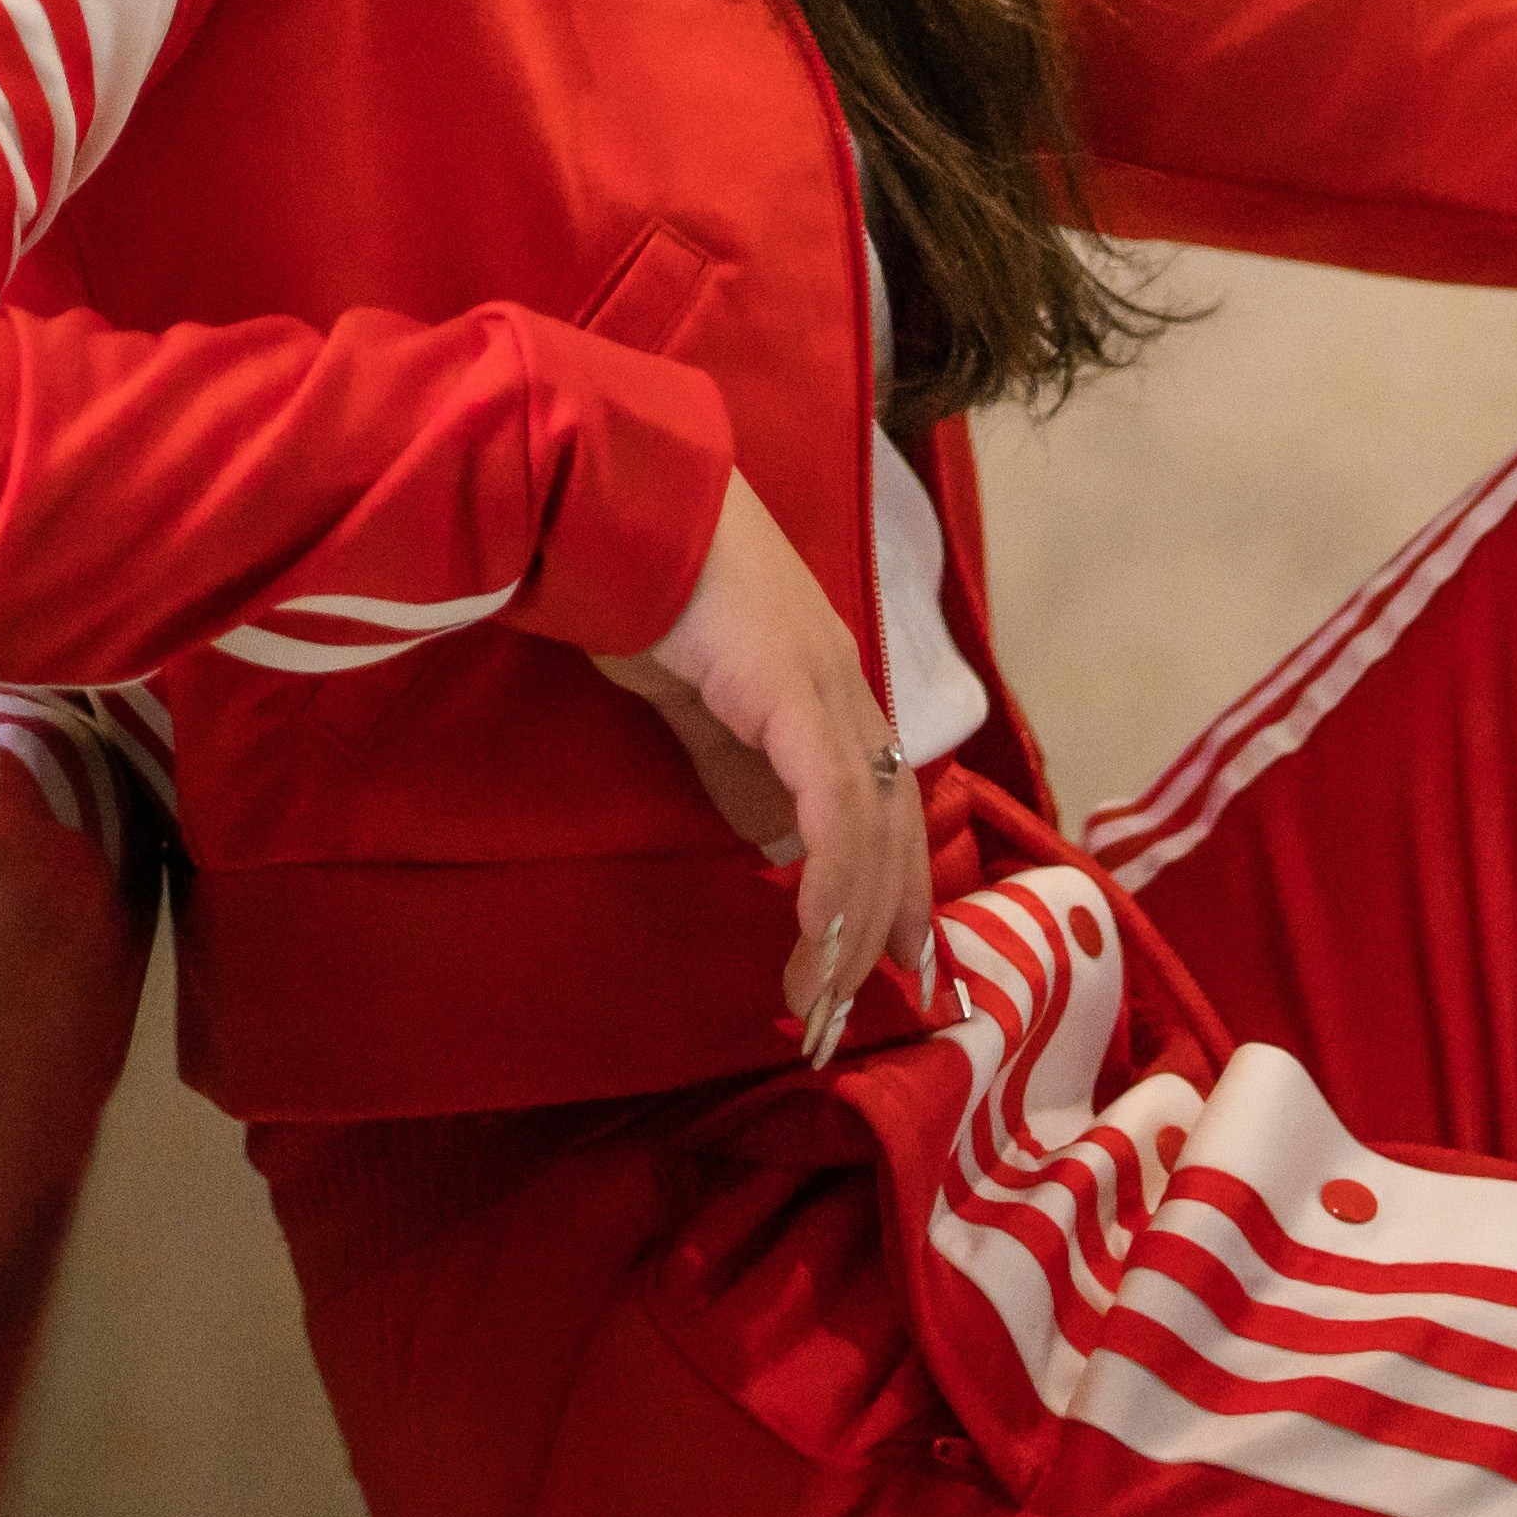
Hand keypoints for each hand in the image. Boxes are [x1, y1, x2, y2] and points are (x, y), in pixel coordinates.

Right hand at [594, 478, 928, 1062]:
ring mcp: (831, 690)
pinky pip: (834, 811)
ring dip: (848, 924)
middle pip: (894, 824)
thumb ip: (737, 761)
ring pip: (872, 829)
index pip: (885, 799)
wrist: (620, 511)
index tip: (894, 958)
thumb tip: (768, 837)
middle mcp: (848, 690)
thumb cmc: (647, 588)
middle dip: (884, 923)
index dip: (896, 882)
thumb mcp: (698, 697)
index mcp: (829, 687)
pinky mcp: (800, 697)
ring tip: (819, 998)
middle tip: (856, 1005)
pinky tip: (813, 936)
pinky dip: (830, 881)